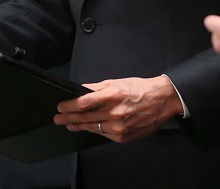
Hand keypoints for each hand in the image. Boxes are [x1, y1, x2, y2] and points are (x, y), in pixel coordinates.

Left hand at [55, 75, 183, 142]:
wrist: (161, 101)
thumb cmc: (139, 89)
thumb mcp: (115, 82)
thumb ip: (96, 88)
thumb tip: (79, 91)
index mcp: (112, 95)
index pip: (83, 103)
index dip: (68, 106)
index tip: (60, 107)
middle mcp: (115, 112)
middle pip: (84, 117)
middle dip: (68, 118)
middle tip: (58, 119)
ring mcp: (119, 126)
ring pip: (92, 127)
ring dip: (79, 126)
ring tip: (69, 125)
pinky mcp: (123, 136)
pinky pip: (104, 134)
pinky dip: (96, 130)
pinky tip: (88, 127)